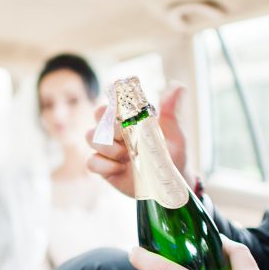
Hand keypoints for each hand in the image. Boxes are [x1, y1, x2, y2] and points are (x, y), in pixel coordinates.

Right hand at [86, 83, 191, 197]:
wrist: (168, 183)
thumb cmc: (170, 154)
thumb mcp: (174, 132)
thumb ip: (170, 110)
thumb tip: (178, 86)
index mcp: (130, 116)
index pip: (113, 100)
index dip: (114, 102)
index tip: (124, 112)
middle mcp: (114, 129)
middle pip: (98, 115)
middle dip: (112, 127)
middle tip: (128, 138)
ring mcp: (106, 148)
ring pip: (90, 137)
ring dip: (109, 147)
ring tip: (128, 157)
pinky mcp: (102, 166)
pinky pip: (91, 162)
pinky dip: (105, 166)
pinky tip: (120, 169)